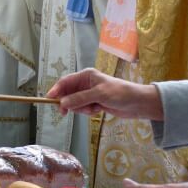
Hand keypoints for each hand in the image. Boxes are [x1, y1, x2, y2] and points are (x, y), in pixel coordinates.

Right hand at [46, 68, 163, 119]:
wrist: (138, 104)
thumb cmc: (120, 93)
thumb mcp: (99, 95)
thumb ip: (79, 99)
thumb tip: (62, 103)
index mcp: (86, 75)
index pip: (65, 82)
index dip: (56, 90)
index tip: (48, 99)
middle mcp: (85, 84)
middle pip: (67, 94)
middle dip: (68, 103)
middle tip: (65, 112)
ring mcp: (89, 94)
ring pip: (74, 103)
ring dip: (81, 109)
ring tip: (93, 109)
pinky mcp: (94, 103)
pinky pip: (83, 109)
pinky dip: (87, 112)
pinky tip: (98, 110)